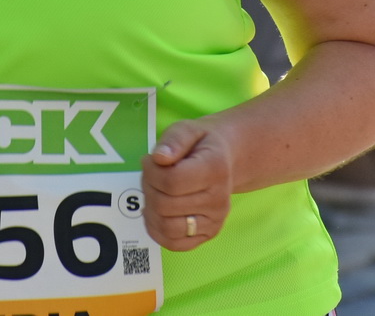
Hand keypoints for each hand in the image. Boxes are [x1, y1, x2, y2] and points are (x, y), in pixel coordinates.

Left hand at [142, 118, 234, 251]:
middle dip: (149, 188)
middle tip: (151, 174)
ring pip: (167, 227)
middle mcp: (219, 200)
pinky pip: (174, 244)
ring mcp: (215, 221)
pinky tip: (157, 211)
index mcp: (215, 169)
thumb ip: (173, 140)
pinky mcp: (208, 234)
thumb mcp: (188, 129)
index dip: (151, 171)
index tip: (150, 160)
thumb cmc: (201, 144)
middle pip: (165, 205)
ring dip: (151, 209)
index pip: (172, 181)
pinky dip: (157, 230)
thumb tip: (159, 158)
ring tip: (155, 192)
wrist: (225, 159)